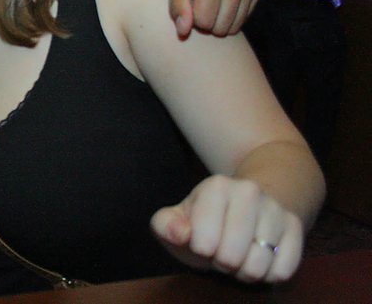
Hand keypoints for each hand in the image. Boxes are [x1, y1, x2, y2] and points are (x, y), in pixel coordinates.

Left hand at [151, 175, 304, 283]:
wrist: (249, 203)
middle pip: (231, 256)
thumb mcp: (177, 219)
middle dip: (222, 263)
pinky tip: (260, 260)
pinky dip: (268, 275)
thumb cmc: (205, 219)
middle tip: (222, 252)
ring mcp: (275, 209)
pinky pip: (283, 269)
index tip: (202, 241)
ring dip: (245, 271)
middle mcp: (249, 191)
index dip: (201, 251)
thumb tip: (181, 233)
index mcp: (216, 187)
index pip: (203, 242)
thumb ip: (166, 226)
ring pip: (259, 265)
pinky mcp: (296, 227)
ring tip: (240, 256)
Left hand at [163, 0, 261, 36]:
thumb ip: (178, 6)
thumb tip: (184, 32)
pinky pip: (245, 17)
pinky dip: (232, 13)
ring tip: (209, 0)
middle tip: (198, 3)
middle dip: (206, 22)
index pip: (205, 22)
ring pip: (235, 26)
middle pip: (221, 27)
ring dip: (219, 20)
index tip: (188, 4)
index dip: (192, 18)